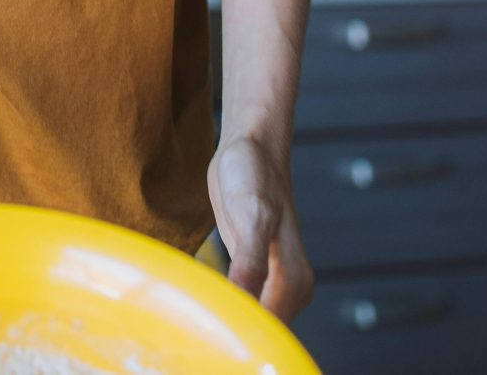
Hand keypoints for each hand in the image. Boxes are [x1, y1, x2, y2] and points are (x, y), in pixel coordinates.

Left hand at [208, 134, 313, 321]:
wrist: (249, 146)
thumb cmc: (253, 174)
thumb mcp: (251, 215)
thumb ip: (251, 263)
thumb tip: (246, 305)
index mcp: (293, 284)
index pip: (268, 332)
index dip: (240, 339)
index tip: (209, 335)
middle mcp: (288, 289)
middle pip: (260, 332)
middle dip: (231, 335)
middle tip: (195, 329)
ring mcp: (271, 282)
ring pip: (249, 319)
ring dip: (225, 323)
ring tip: (193, 318)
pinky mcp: (252, 271)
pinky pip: (239, 302)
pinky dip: (223, 307)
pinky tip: (199, 304)